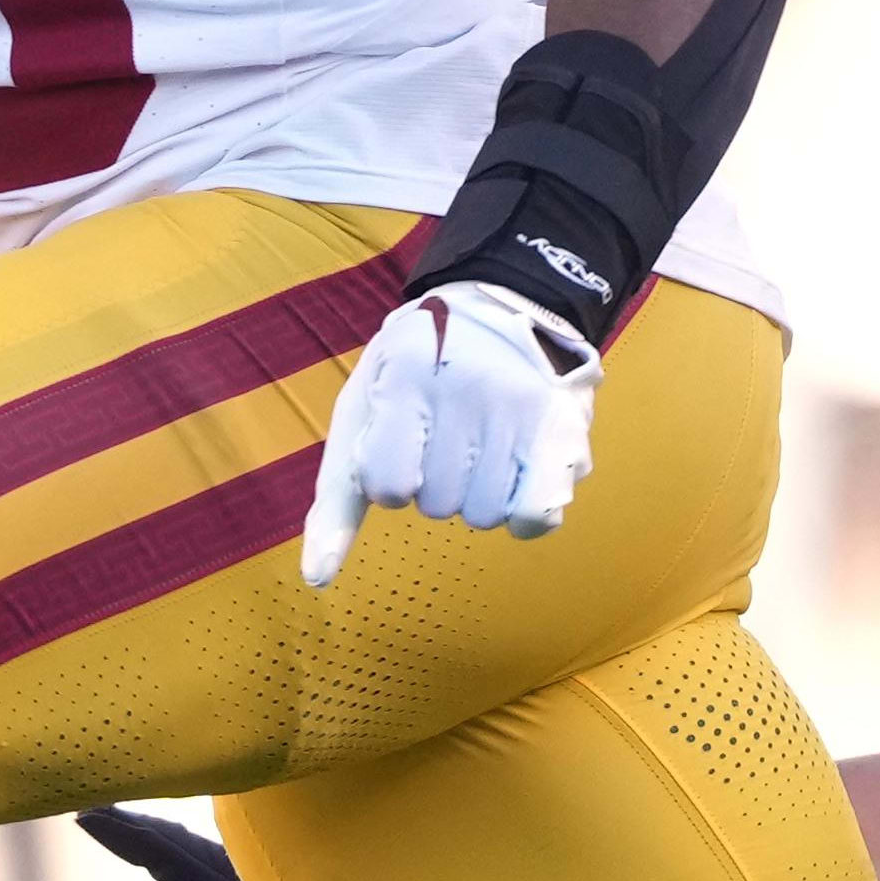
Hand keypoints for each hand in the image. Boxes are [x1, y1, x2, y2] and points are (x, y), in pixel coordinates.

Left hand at [298, 279, 598, 584]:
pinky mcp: (564, 427)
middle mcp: (466, 386)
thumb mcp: (363, 413)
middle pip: (437, 504)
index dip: (389, 475)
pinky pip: (537, 517)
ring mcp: (521, 407)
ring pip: (484, 515)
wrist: (504, 302)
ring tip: (484, 442)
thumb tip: (315, 578)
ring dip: (478, 494)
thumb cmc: (416, 373)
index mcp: (404, 372)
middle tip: (450, 430)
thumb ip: (336, 500)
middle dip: (437, 480)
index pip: (386, 486)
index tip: (403, 435)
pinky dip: (524, 513)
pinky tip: (518, 475)